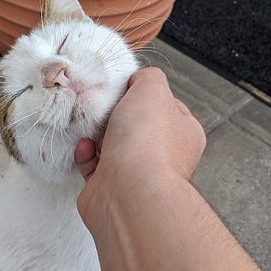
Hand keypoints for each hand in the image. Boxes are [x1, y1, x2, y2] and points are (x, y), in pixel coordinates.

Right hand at [75, 67, 205, 227]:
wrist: (127, 192)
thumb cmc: (147, 145)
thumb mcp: (152, 89)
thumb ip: (147, 77)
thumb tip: (138, 80)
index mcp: (184, 133)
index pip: (166, 105)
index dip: (144, 94)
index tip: (127, 89)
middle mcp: (164, 155)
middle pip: (134, 124)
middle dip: (114, 115)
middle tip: (104, 108)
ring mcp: (137, 174)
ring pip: (111, 144)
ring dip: (96, 134)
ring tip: (91, 128)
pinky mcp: (110, 187)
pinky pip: (94, 164)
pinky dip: (86, 154)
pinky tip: (86, 148)